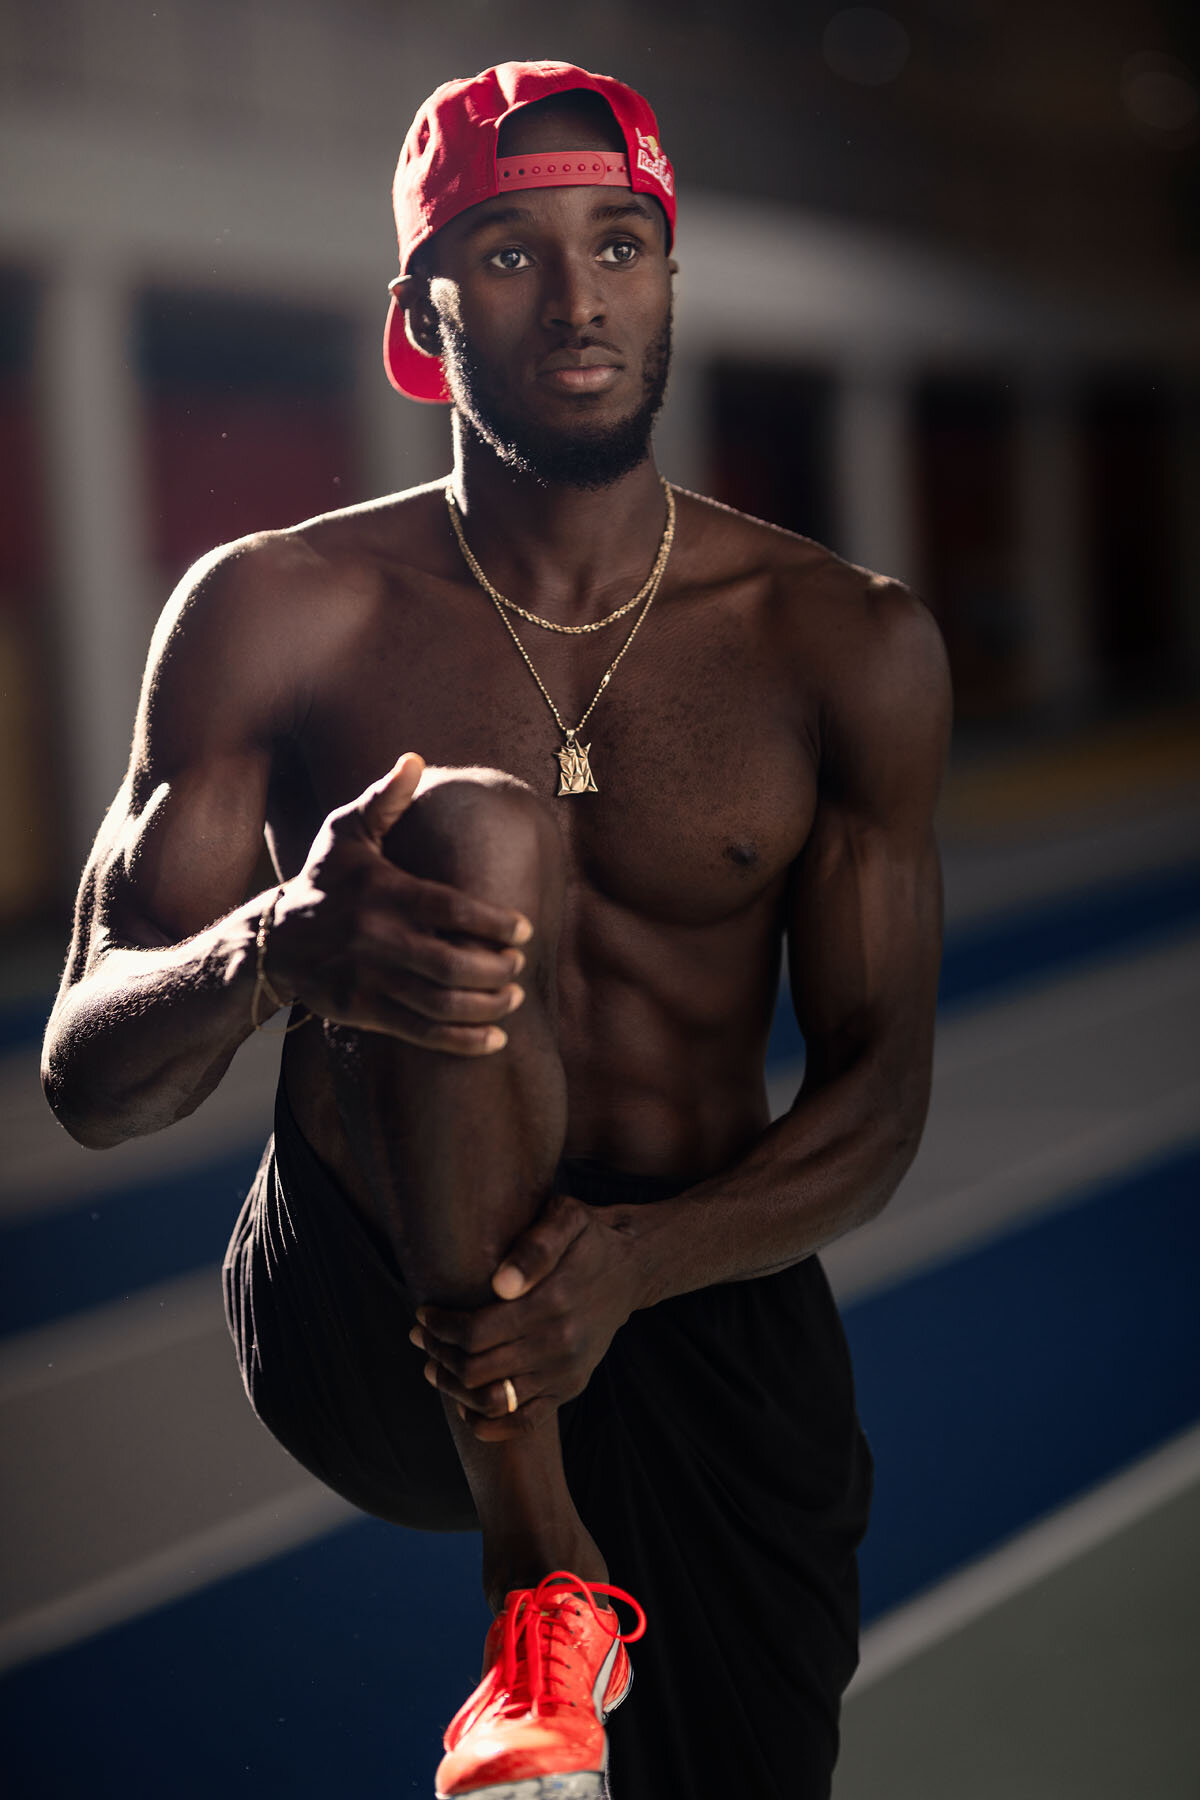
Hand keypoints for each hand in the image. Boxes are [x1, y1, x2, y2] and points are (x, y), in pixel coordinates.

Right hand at [267, 752, 531, 1051]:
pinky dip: (461, 1041)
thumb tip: (413, 760)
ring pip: (439, 1003)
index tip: (523, 929)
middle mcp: (377, 938)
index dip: (493, 923)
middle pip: (451, 963)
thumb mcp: (345, 833)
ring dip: (486, 1007)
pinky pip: (419, 1032)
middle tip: (519, 966)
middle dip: (496, 970)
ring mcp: (369, 978)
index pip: (450, 909)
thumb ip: (384, 800)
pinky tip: (492, 1039)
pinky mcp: (362, 1010)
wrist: (273, 941)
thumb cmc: (323, 880)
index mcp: (384, 892)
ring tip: (513, 999)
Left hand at [411, 1192, 645, 1441]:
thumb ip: (535, 1247)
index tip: (423, 1315)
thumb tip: (501, 1284)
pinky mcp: (570, 1388)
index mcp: (551, 1303)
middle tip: (420, 1337)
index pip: (476, 1332)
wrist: (631, 1268)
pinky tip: (464, 1407)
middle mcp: (559, 1345)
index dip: (440, 1328)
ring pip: (493, 1400)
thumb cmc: (588, 1239)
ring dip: (453, 1388)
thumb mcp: (565, 1220)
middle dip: (438, 1355)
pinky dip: (488, 1424)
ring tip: (435, 1368)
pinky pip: (524, 1422)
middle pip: (476, 1369)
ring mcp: (565, 1372)